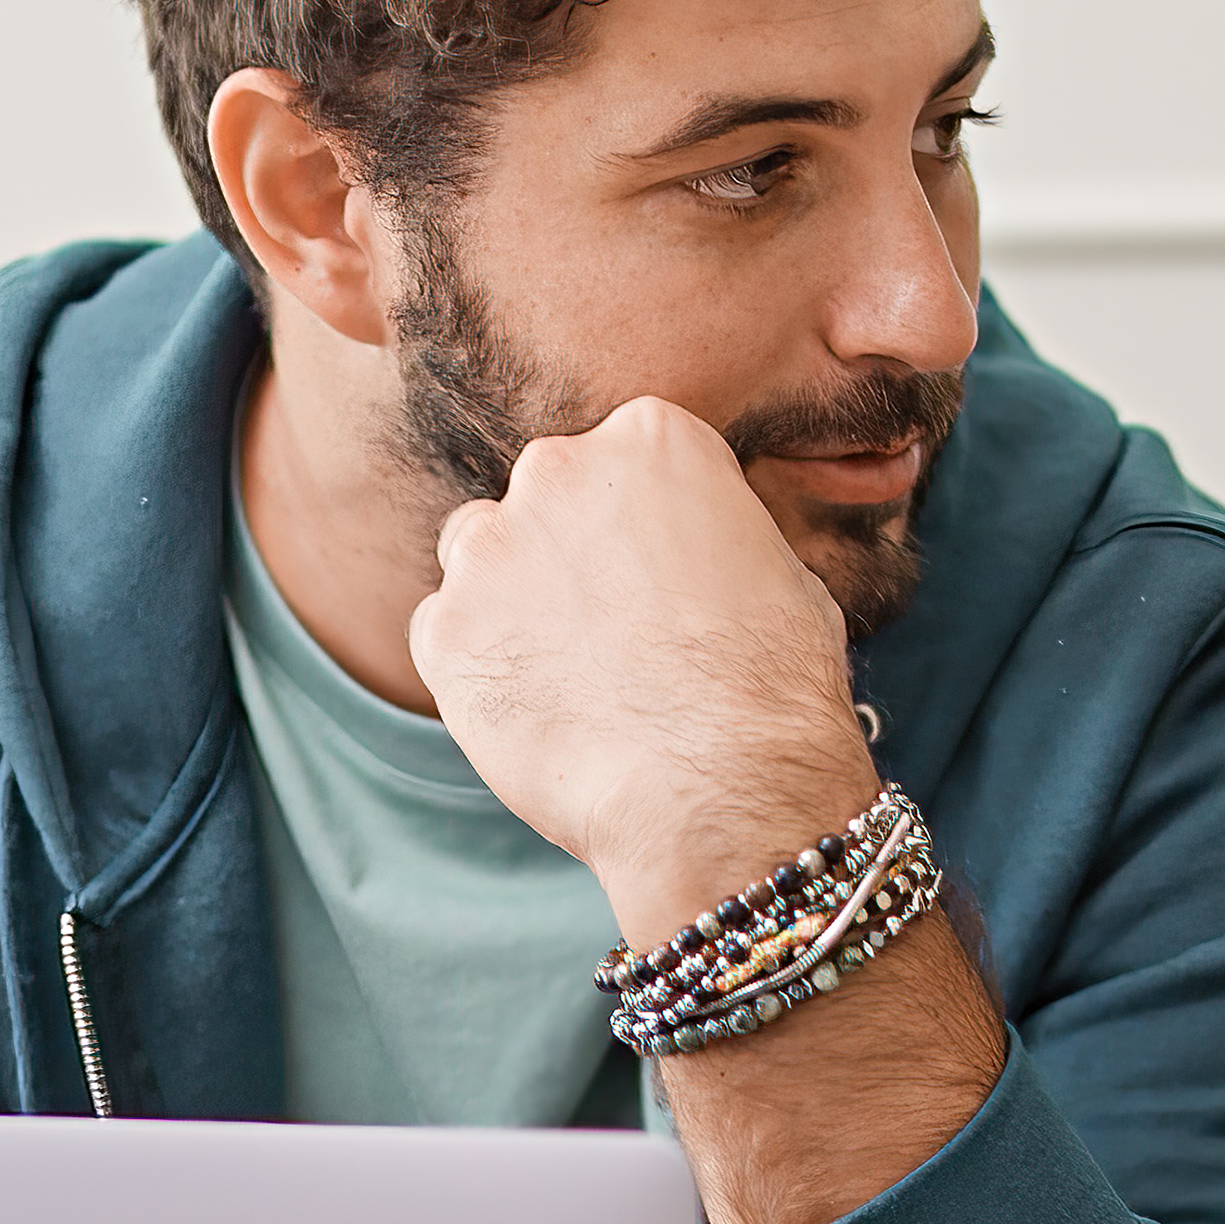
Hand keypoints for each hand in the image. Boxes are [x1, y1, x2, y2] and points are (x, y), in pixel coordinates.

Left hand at [416, 396, 883, 926]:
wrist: (724, 787)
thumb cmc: (777, 686)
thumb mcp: (781, 567)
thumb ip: (708, 535)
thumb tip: (692, 558)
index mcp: (650, 437)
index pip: (624, 460)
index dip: (644, 528)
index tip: (663, 581)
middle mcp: (557, 469)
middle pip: (544, 497)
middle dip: (570, 554)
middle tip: (616, 634)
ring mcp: (489, 548)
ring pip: (480, 559)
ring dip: (514, 603)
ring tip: (577, 678)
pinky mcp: (444, 630)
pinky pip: (447, 636)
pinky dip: (482, 670)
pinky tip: (543, 714)